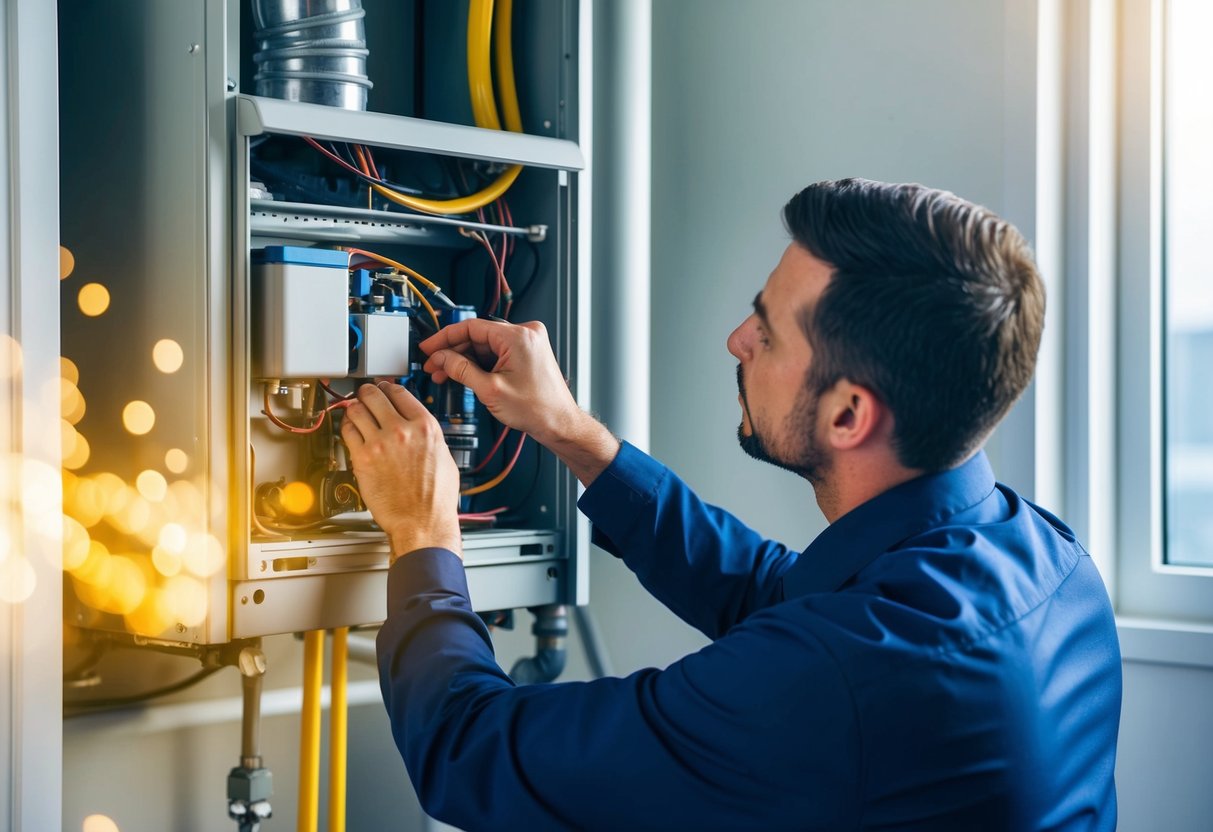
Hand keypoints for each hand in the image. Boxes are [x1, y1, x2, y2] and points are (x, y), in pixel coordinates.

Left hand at [340, 382, 461, 561]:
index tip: (384, 388)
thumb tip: (418, 429)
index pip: (400, 392)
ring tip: (355, 410)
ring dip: (354, 407)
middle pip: (375, 395)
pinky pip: (347, 431)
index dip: (389, 387)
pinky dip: (346, 426)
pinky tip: (350, 429)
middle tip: (365, 394)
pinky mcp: (363, 458)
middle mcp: (402, 430)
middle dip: (368, 392)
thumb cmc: (435, 498)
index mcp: (426, 427)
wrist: (422, 522)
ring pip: (357, 409)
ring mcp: (380, 443)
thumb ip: (428, 437)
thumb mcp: (444, 457)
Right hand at [421, 318, 620, 486]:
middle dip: (453, 352)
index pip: (471, 327)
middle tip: (432, 366)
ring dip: (464, 359)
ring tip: (444, 374)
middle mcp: (525, 334)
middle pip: (477, 336)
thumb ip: (461, 370)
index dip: (444, 338)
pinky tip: (463, 374)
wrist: (559, 423)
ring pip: (485, 346)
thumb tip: (440, 358)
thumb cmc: (536, 409)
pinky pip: (496, 353)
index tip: (428, 347)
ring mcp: (527, 343)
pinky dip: (479, 363)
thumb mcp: (489, 390)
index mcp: (518, 336)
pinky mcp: (527, 353)